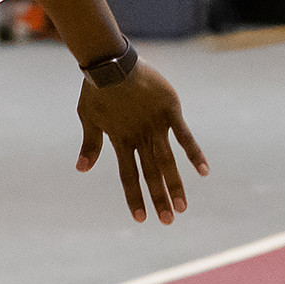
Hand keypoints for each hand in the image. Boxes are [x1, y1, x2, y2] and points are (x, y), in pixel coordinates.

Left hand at [76, 61, 208, 224]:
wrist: (110, 62)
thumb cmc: (97, 89)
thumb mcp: (88, 118)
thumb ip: (91, 144)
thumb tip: (81, 169)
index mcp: (120, 140)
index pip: (128, 175)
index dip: (134, 197)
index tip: (141, 219)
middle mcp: (139, 137)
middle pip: (151, 173)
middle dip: (159, 198)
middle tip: (168, 221)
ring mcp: (155, 125)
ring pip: (168, 161)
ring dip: (175, 185)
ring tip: (183, 207)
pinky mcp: (169, 111)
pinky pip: (184, 136)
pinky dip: (194, 153)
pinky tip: (203, 171)